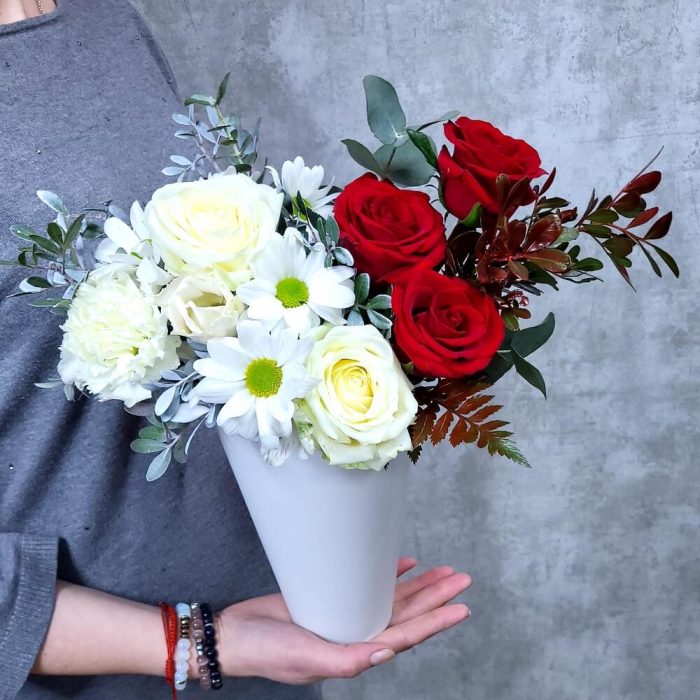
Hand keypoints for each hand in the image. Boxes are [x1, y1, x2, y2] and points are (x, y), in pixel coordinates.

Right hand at [213, 557, 470, 683]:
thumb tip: (387, 651)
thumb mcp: (307, 659)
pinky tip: (404, 565)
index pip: (407, 635)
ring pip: (392, 598)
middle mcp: (357, 632)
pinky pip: (368, 583)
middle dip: (435, 597)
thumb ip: (347, 659)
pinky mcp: (332, 595)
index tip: (461, 607)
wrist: (235, 634)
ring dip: (418, 585)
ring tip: (442, 571)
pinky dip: (388, 575)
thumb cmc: (268, 652)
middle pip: (407, 613)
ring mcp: (346, 613)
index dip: (436, 621)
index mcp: (356, 651)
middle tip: (461, 579)